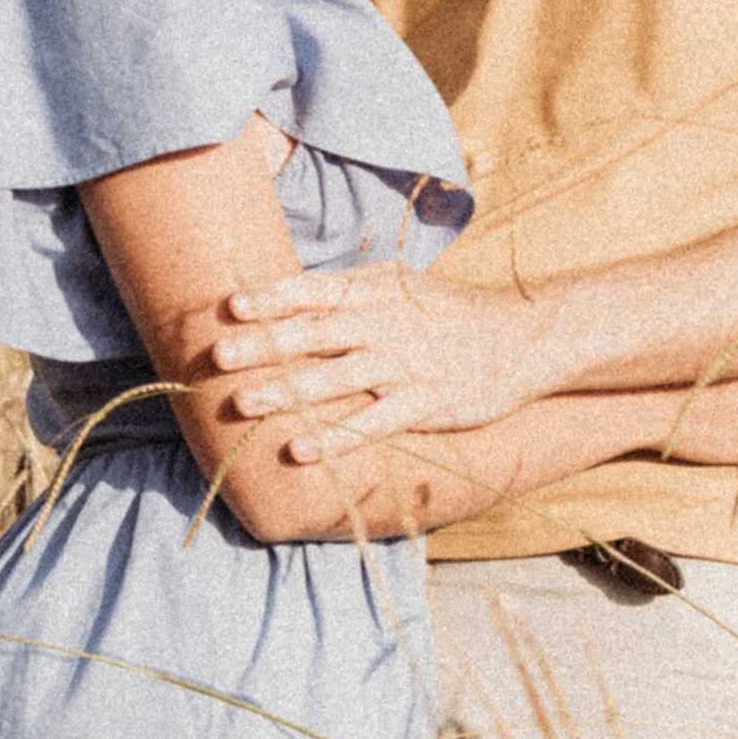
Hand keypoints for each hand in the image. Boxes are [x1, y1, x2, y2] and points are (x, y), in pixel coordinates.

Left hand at [216, 268, 556, 441]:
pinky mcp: (424, 403)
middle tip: (217, 357)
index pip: (313, 291)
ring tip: (244, 405)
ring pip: (335, 378)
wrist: (520, 338)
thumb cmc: (446, 315)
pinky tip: (299, 451)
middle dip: (264, 345)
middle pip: (314, 333)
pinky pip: (372, 423)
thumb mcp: (398, 288)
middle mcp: (383, 325)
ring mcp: (404, 365)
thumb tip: (285, 298)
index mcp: (373, 292)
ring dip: (288, 392)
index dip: (271, 299)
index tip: (230, 307)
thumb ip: (347, 293)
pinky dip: (335, 438)